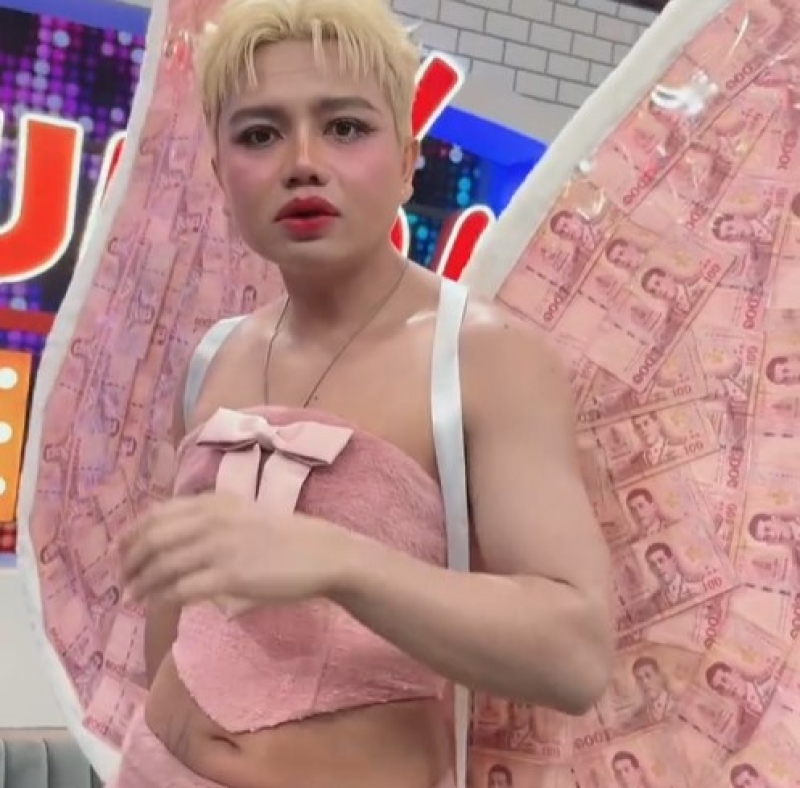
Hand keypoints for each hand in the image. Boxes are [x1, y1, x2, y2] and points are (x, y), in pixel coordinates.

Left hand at [119, 492, 346, 609]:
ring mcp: (221, 547)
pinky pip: (182, 589)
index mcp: (214, 502)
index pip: (157, 514)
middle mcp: (212, 519)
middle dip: (130, 561)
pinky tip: (156, 604)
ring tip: (131, 596)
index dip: (132, 534)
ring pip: (163, 565)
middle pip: (153, 539)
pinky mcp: (230, 576)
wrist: (321, 554)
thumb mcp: (243, 515)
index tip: (120, 551)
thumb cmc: (284, 538)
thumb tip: (173, 542)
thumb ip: (209, 521)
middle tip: (121, 578)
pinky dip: (162, 598)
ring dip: (141, 583)